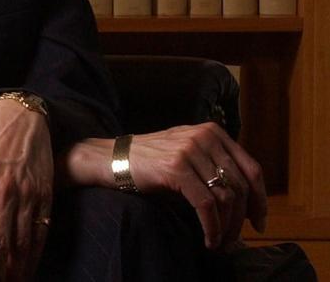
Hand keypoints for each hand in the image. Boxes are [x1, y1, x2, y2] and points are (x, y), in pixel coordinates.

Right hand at [126, 123, 266, 248]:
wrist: (113, 158)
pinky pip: (205, 204)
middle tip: (237, 239)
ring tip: (221, 242)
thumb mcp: (189, 154)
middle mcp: (205, 137)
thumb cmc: (152, 161)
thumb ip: (215, 166)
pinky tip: (209, 239)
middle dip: (242, 219)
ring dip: (227, 226)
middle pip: (240, 186)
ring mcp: (190, 151)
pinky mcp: (176, 168)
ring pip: (225, 197)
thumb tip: (246, 203)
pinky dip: (212, 226)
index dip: (261, 199)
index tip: (259, 221)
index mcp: (213, 132)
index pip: (251, 168)